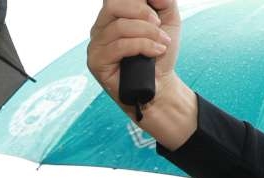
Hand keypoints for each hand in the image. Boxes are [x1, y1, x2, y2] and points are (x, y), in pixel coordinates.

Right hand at [87, 0, 197, 148]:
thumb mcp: (167, 20)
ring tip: (161, 43)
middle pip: (113, 5)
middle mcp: (100, 29)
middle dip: (141, 12)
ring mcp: (96, 46)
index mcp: (113, 17)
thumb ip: (162, 2)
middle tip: (157, 25)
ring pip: (119, 27)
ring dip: (147, 33)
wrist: (159, 84)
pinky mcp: (96, 62)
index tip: (156, 14)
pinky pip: (119, 46)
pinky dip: (142, 46)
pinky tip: (155, 52)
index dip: (139, 2)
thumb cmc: (159, 53)